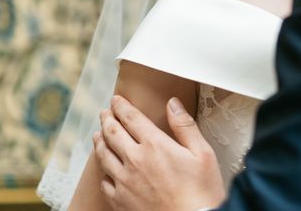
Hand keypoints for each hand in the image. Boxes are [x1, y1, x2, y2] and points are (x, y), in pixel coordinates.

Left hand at [94, 95, 225, 210]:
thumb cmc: (202, 192)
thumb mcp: (203, 153)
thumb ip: (185, 126)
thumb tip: (173, 104)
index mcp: (155, 145)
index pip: (131, 118)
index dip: (122, 106)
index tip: (117, 100)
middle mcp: (135, 160)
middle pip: (112, 133)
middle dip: (107, 119)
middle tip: (105, 113)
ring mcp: (124, 182)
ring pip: (103, 155)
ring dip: (99, 141)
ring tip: (98, 134)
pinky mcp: (120, 201)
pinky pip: (105, 182)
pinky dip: (104, 171)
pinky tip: (106, 169)